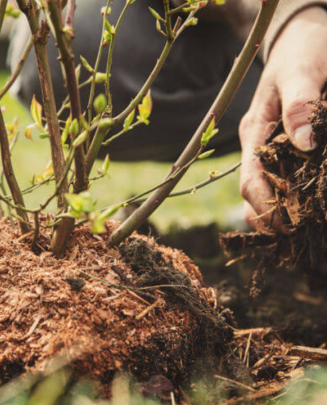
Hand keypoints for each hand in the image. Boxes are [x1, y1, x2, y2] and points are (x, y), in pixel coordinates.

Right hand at [239, 6, 326, 231]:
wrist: (301, 38)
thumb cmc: (301, 51)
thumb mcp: (300, 71)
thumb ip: (298, 105)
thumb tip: (304, 143)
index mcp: (254, 132)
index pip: (249, 180)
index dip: (264, 207)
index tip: (287, 225)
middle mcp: (258, 146)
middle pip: (252, 193)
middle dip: (269, 218)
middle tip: (295, 236)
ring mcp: (270, 148)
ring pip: (265, 190)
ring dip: (276, 214)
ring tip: (298, 231)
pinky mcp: (285, 148)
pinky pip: (281, 179)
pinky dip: (289, 199)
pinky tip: (304, 208)